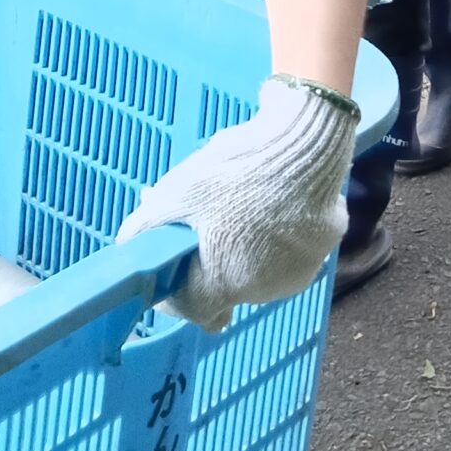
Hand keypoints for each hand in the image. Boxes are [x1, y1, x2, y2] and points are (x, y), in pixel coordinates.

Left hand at [117, 77, 356, 332]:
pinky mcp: (324, 248)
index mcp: (226, 283)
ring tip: (242, 201)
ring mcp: (299, 270)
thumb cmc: (237, 170)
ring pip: (258, 269)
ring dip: (244, 248)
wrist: (305, 140)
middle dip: (212, 258)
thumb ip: (147, 225)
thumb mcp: (178, 192)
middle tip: (206, 216)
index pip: (193, 310)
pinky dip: (277, 234)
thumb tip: (126, 246)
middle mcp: (265, 290)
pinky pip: (289, 250)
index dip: (177, 290)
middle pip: (225, 285)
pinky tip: (275, 198)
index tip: (173, 261)